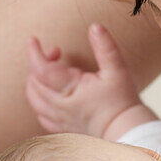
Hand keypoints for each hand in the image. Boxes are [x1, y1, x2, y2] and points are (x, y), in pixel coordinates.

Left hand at [25, 24, 143, 139]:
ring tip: (48, 69)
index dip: (34, 53)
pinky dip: (39, 102)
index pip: (41, 69)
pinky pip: (41, 116)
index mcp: (70, 90)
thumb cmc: (123, 102)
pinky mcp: (65, 128)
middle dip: (38, 63)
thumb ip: (105, 48)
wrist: (128, 133)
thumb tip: (95, 27)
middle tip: (57, 52)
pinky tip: (49, 95)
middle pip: (34, 83)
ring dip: (34, 82)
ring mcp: (60, 119)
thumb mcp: (117, 71)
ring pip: (34, 101)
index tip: (32, 40)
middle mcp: (60, 106)